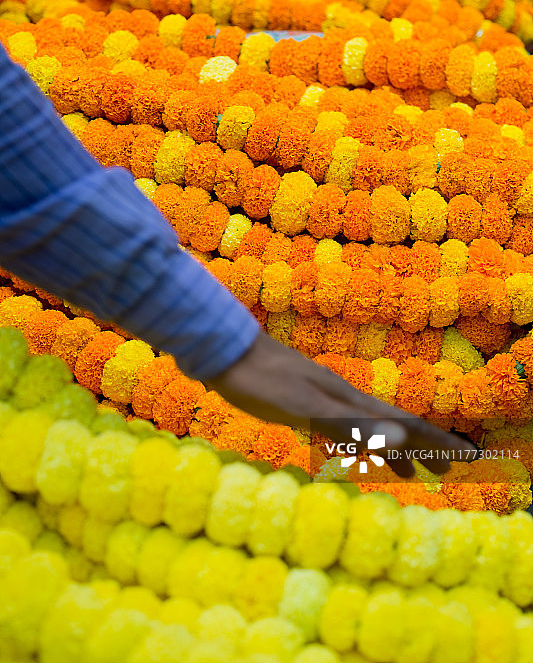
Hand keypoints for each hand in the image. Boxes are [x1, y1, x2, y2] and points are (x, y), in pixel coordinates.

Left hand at [207, 330, 476, 478]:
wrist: (223, 351)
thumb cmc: (261, 382)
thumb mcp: (305, 407)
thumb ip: (350, 424)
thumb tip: (400, 438)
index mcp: (347, 400)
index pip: (403, 423)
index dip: (434, 442)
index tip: (464, 459)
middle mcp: (340, 396)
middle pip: (390, 424)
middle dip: (420, 447)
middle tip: (442, 473)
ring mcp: (320, 396)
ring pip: (367, 425)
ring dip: (390, 448)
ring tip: (404, 472)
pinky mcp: (299, 399)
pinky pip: (342, 426)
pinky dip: (358, 442)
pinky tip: (347, 447)